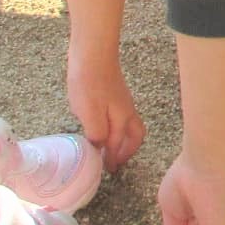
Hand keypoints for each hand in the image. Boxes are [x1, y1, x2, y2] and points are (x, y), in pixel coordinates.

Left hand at [67, 53, 144, 168]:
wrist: (92, 54)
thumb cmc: (89, 83)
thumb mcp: (89, 113)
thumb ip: (97, 134)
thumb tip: (100, 148)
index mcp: (122, 119)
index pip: (120, 144)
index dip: (114, 158)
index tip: (109, 170)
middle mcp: (127, 111)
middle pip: (136, 135)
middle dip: (128, 150)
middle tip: (116, 161)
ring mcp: (122, 101)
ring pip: (129, 126)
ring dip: (123, 139)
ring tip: (109, 148)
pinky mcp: (115, 94)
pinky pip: (121, 117)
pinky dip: (116, 127)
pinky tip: (101, 126)